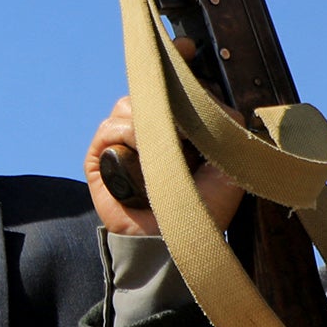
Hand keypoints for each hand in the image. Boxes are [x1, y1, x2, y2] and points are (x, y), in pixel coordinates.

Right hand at [87, 93, 244, 237]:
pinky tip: (139, 153)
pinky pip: (110, 127)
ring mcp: (122, 141)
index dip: (178, 87)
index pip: (171, 90)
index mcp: (175, 128)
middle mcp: (148, 130)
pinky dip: (125, 134)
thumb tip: (202, 93)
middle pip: (149, 93)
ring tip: (160, 151)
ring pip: (128, 105)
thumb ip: (222, 121)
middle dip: (166, 106)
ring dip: (146, 121)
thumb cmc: (203, 206)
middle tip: (182, 134)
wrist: (174, 239)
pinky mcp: (100, 155)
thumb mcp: (225, 158)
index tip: (192, 88)